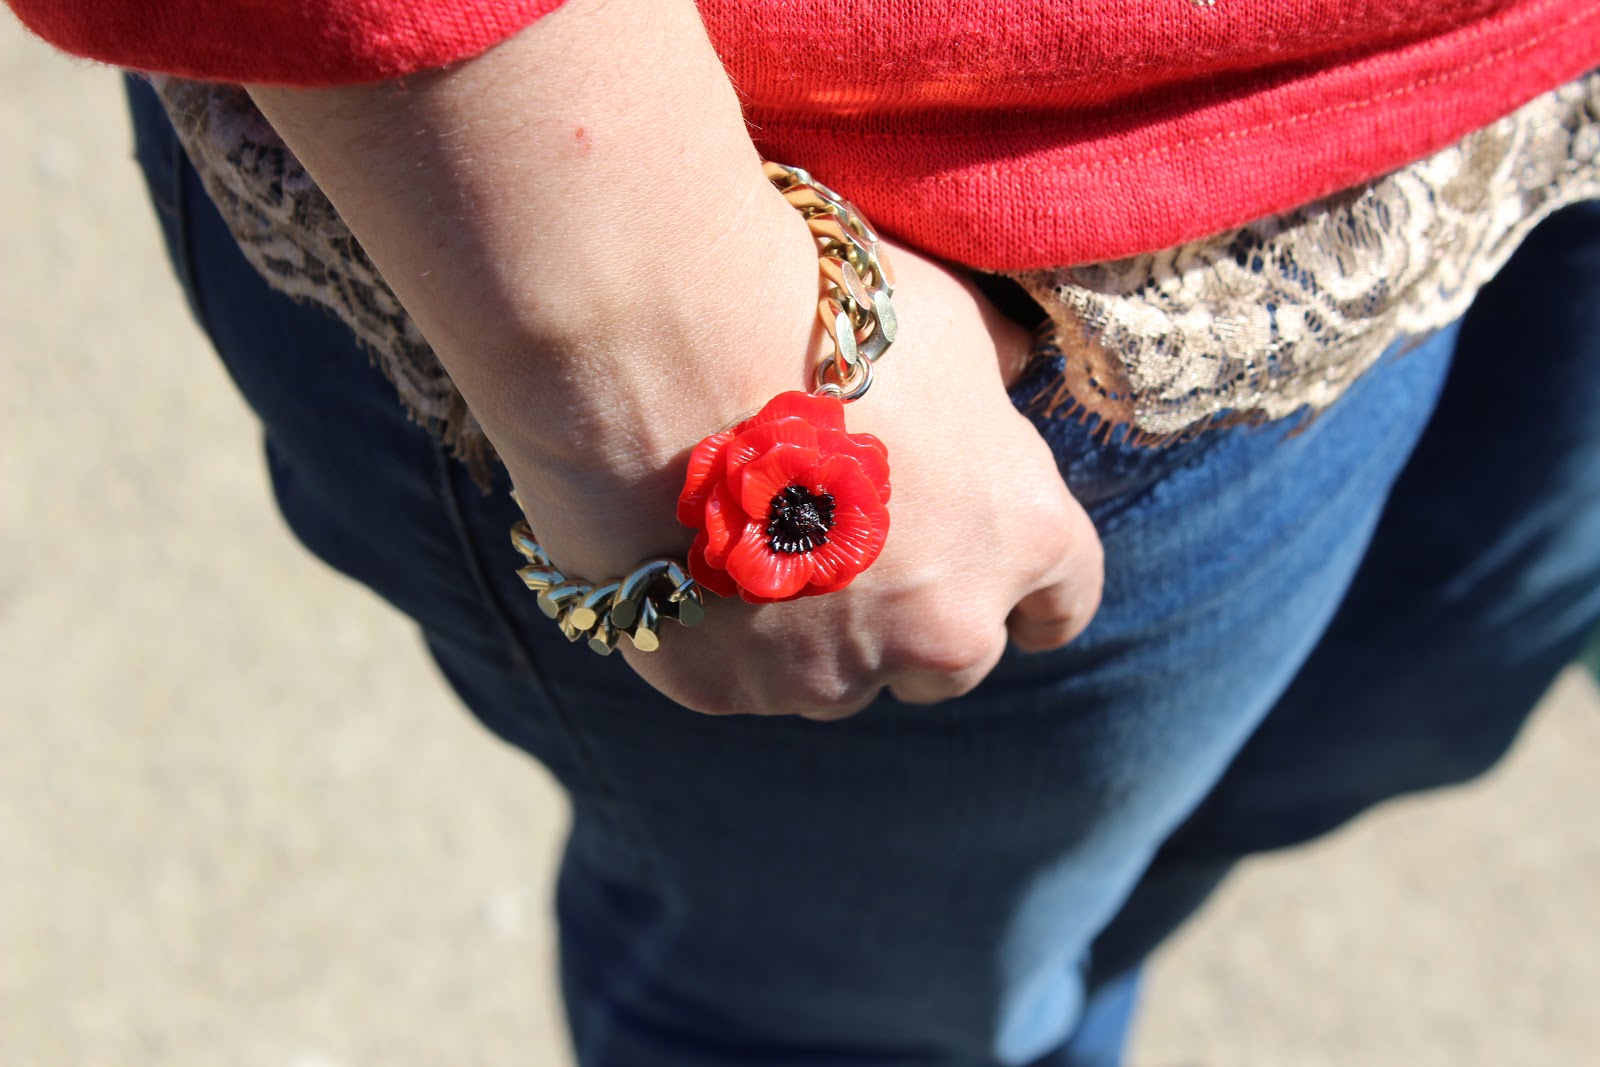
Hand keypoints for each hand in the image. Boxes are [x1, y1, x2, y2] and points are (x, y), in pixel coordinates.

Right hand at [519, 240, 1102, 718]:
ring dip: (813, 633)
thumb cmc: (818, 310)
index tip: (1009, 599)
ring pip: (836, 679)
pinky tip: (681, 551)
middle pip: (951, 662)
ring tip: (752, 537)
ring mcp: (829, 672)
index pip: (1061, 604)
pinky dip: (716, 632)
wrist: (657, 331)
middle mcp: (942, 630)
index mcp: (1019, 539)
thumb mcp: (948, 325)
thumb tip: (1010, 377)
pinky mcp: (723, 688)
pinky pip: (735, 676)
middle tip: (849, 547)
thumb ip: (993, 380)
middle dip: (914, 619)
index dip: (1031, 598)